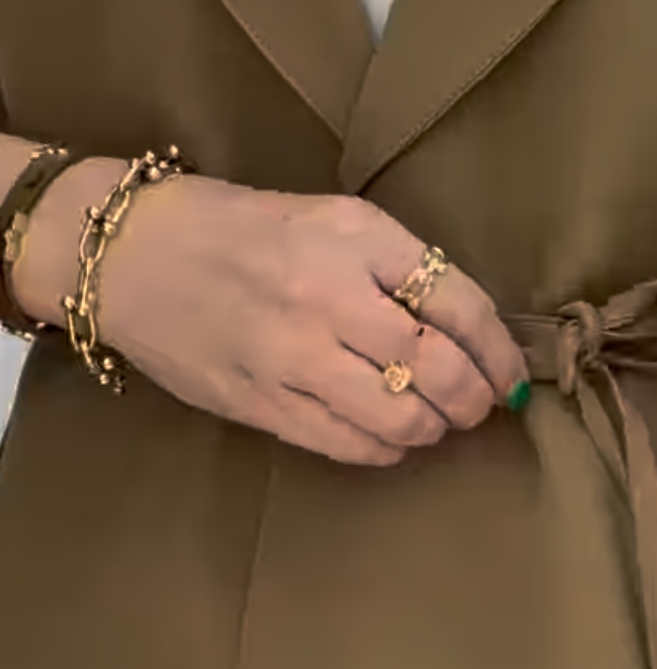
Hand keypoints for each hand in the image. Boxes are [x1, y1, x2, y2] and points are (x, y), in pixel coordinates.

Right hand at [15, 163, 529, 466]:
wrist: (132, 253)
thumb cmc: (239, 228)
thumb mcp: (329, 219)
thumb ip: (394, 265)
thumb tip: (465, 327)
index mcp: (357, 238)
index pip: (459, 302)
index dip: (499, 348)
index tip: (512, 371)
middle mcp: (331, 295)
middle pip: (439, 369)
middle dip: (476, 397)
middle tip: (481, 404)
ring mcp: (293, 355)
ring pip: (400, 418)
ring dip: (435, 429)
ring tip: (436, 421)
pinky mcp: (260, 402)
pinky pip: (347, 444)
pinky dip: (385, 449)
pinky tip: (389, 437)